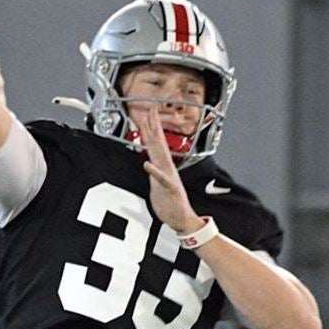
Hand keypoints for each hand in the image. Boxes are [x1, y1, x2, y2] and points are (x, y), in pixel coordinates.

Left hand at [137, 110, 205, 233]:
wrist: (181, 220)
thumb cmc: (169, 204)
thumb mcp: (157, 184)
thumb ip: (154, 171)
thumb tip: (148, 162)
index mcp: (163, 166)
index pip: (156, 143)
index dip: (151, 127)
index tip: (148, 112)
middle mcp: (167, 168)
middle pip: (158, 143)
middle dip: (154, 125)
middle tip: (150, 109)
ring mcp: (169, 177)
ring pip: (161, 155)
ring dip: (155, 140)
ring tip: (151, 126)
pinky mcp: (170, 189)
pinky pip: (161, 179)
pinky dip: (155, 172)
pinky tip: (147, 164)